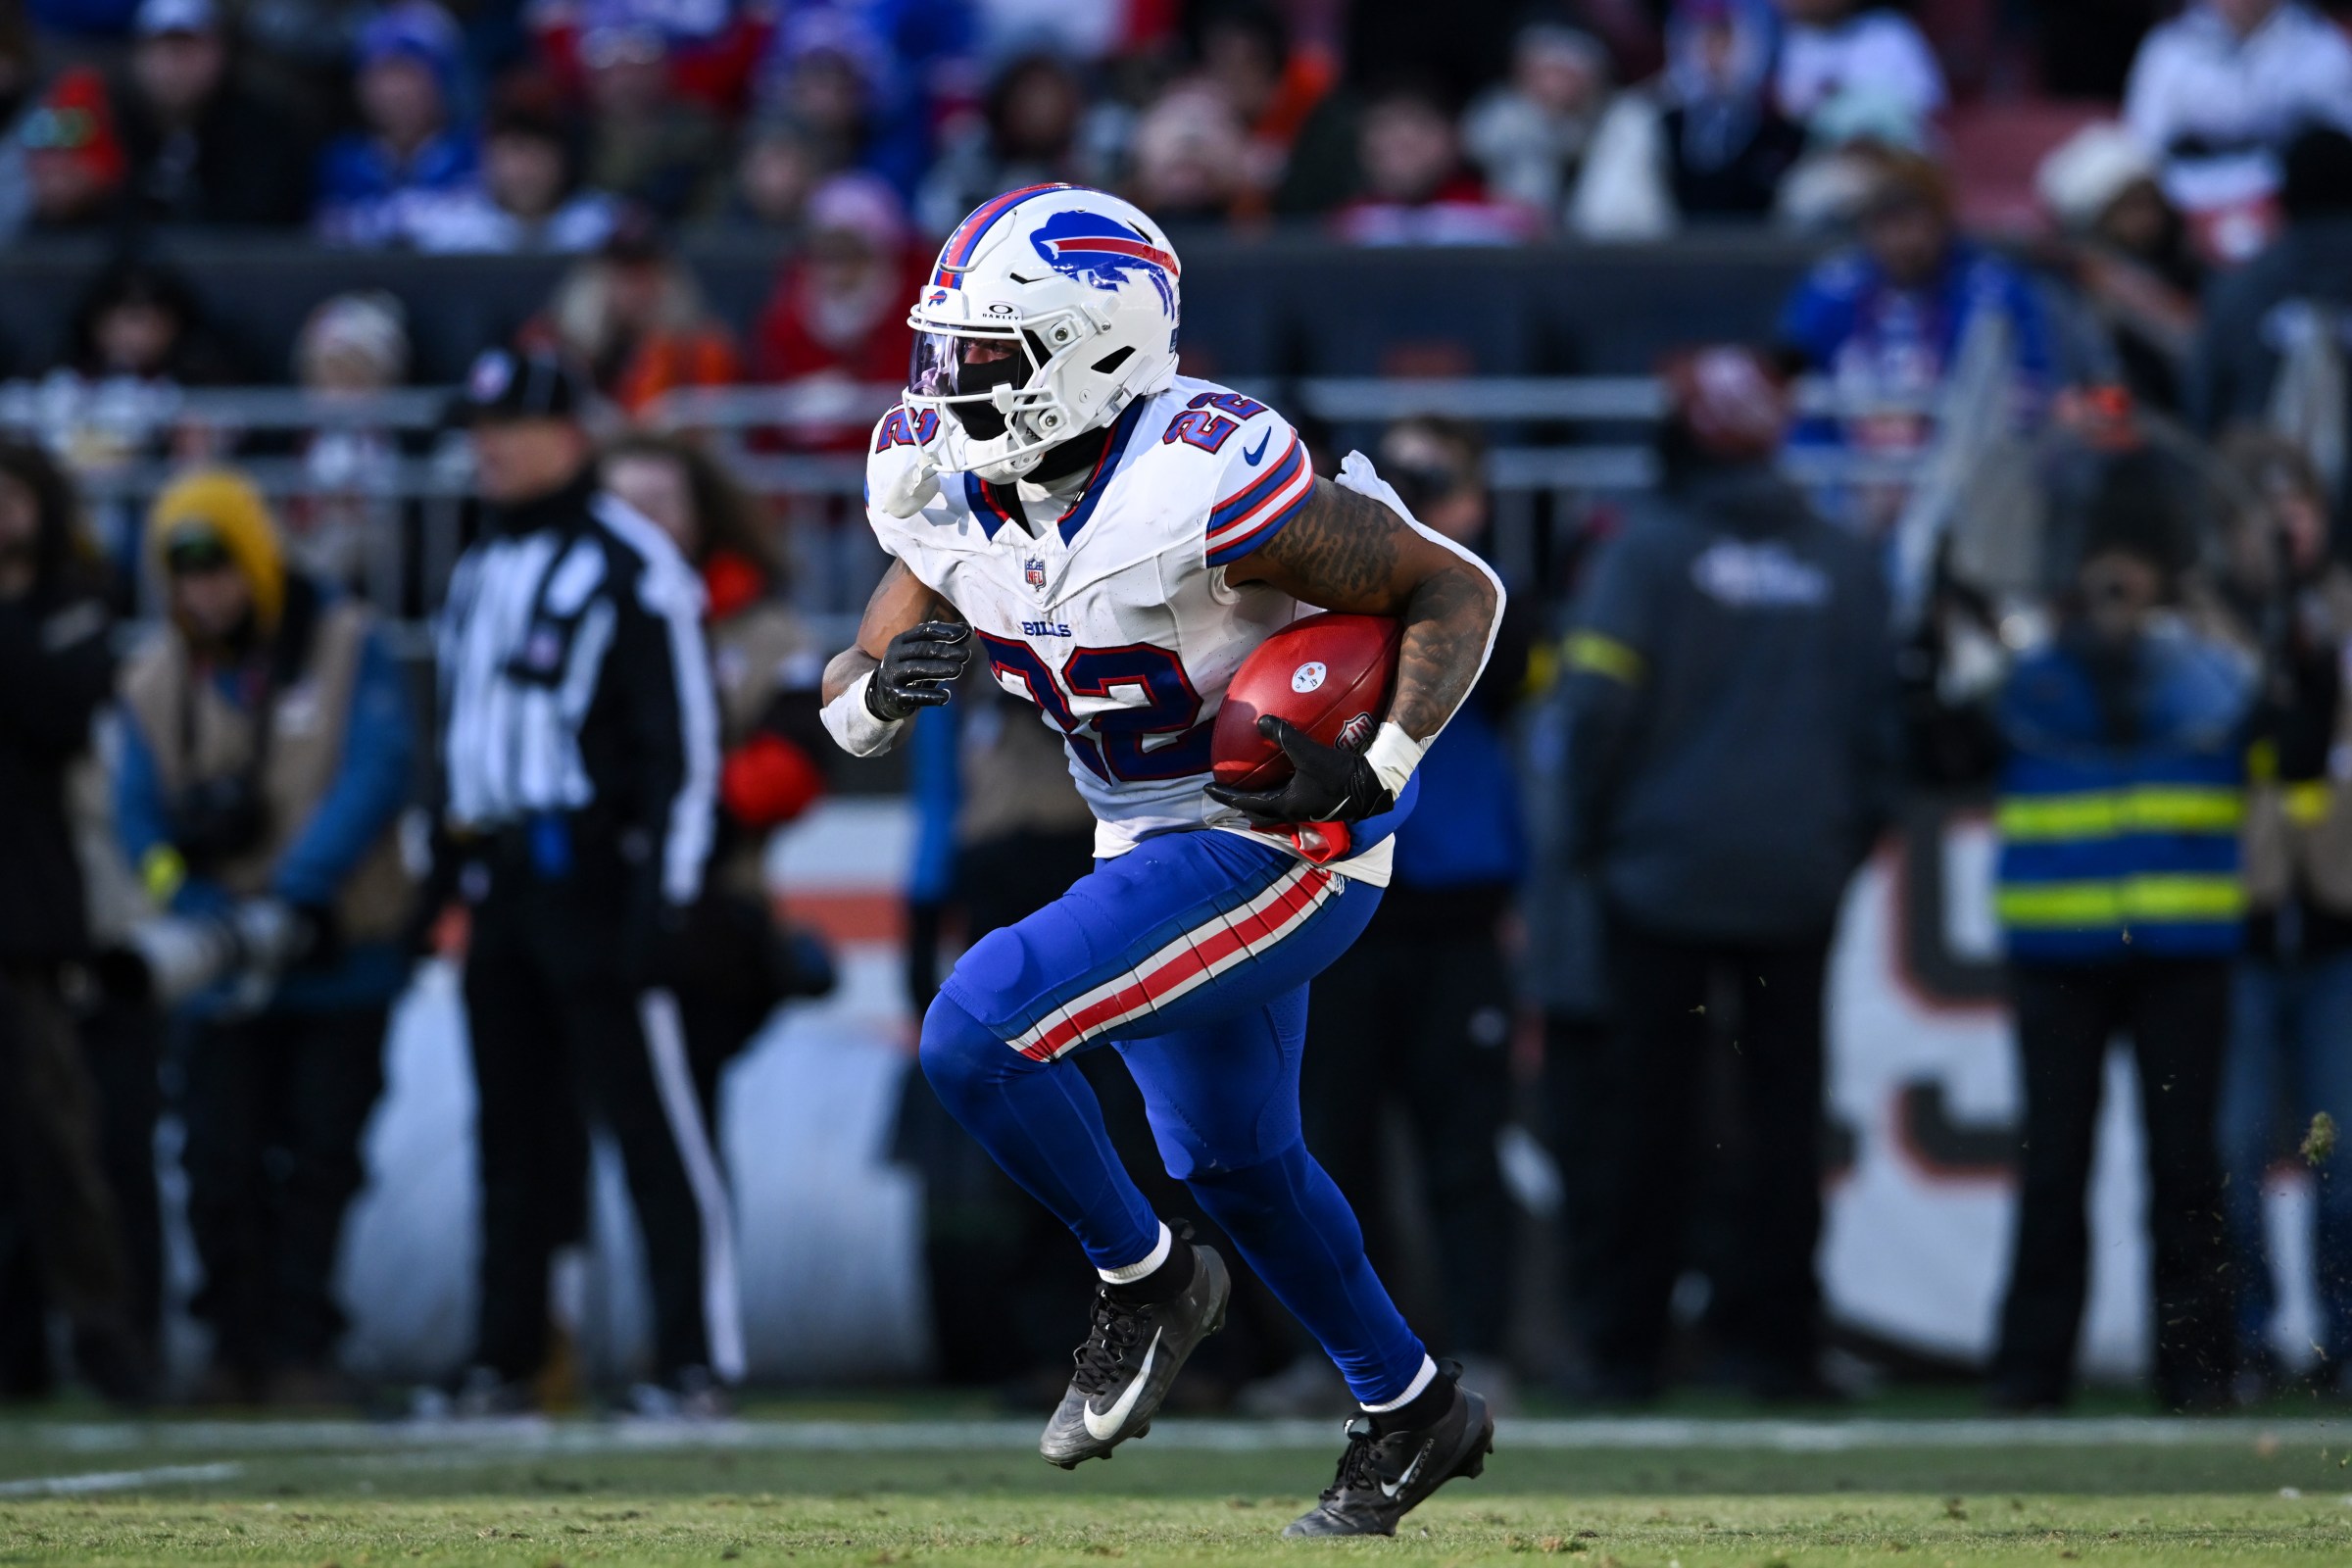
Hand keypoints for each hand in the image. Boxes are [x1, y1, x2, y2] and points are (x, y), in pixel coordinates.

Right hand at [866, 621, 971, 720]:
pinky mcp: (894, 696)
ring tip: (958, 670)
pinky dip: (931, 696)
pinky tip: (946, 696)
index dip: (945, 631)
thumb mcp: (920, 654)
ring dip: (940, 669)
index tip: (965, 632)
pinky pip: (914, 695)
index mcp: (901, 641)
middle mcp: (894, 656)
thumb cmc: (909, 670)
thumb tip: (966, 630)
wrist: (883, 695)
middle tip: (966, 654)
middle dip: (945, 650)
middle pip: (922, 649)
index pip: (924, 631)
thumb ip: (941, 643)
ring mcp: (892, 676)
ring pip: (917, 669)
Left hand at [1204, 716, 1394, 825]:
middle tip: (1230, 794)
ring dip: (1262, 804)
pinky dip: (1281, 797)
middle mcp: (1294, 812)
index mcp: (1285, 804)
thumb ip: (1284, 736)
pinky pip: (1292, 804)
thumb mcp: (1309, 752)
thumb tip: (1261, 721)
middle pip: (1259, 814)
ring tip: (1255, 791)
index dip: (1226, 795)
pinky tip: (1287, 782)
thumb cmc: (1339, 773)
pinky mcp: (1321, 806)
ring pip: (1277, 813)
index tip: (1209, 789)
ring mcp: (1308, 811)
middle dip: (1242, 805)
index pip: (1247, 802)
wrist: (1374, 786)